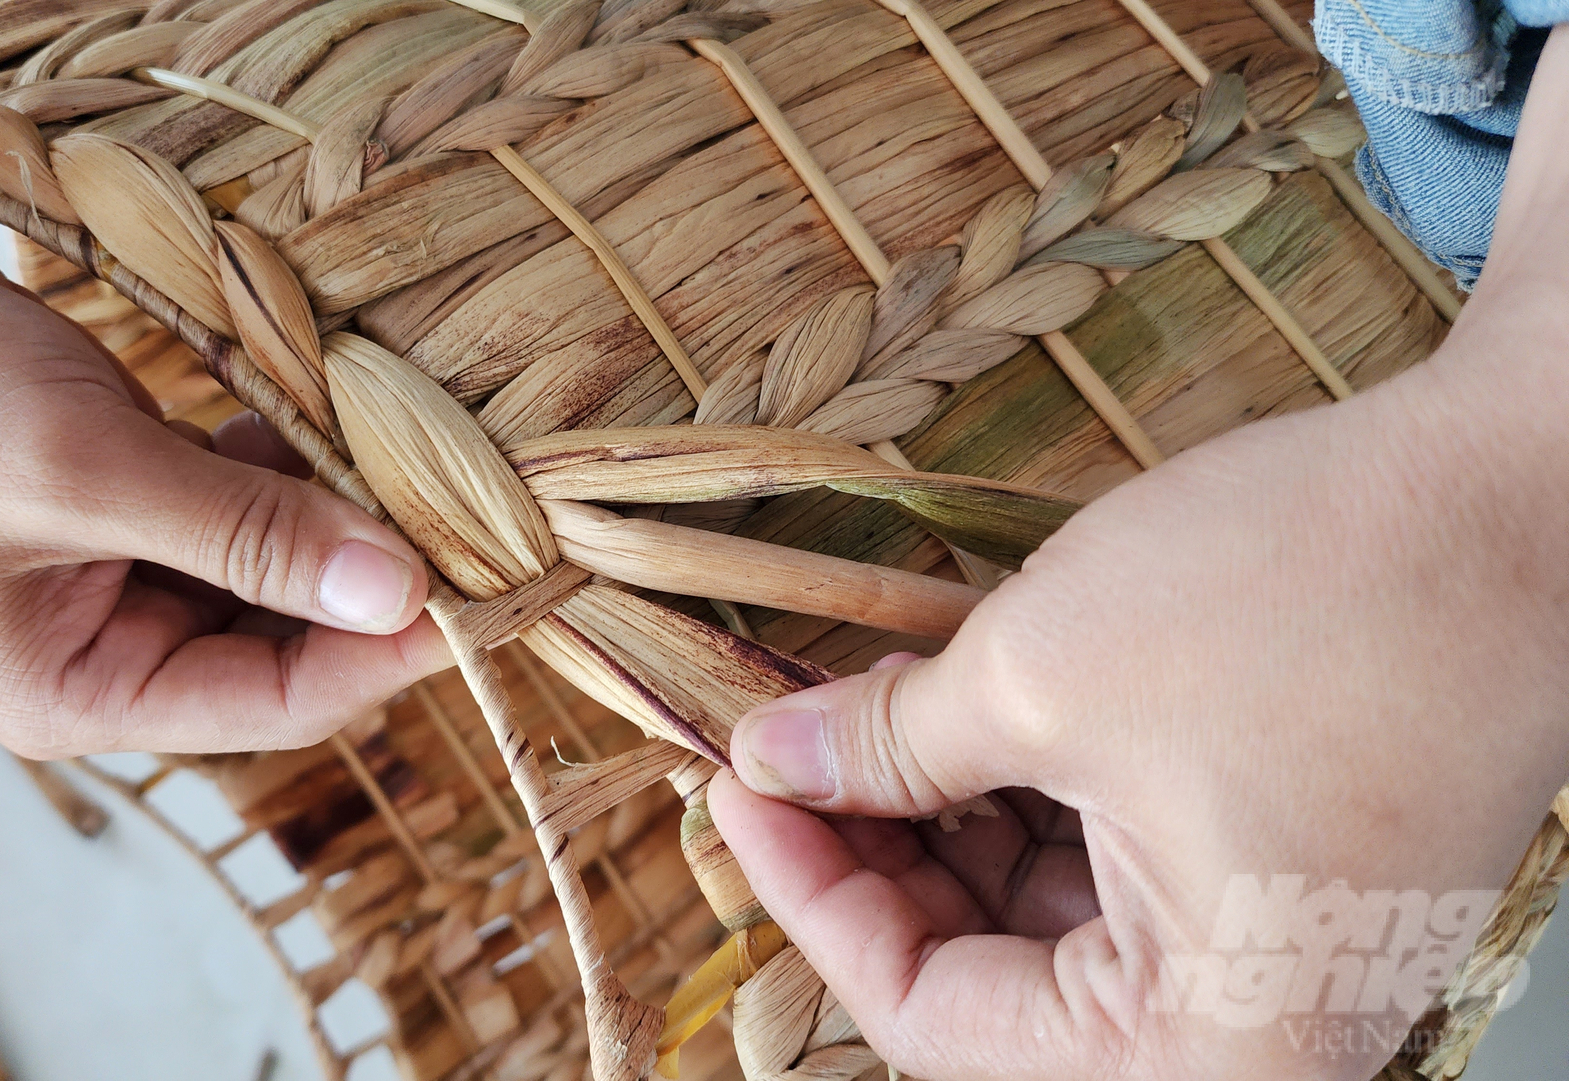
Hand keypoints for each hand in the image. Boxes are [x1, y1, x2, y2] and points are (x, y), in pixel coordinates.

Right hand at [0, 0, 451, 757]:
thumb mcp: (81, 465)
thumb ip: (242, 531)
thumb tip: (398, 589)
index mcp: (77, 695)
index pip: (278, 702)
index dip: (387, 649)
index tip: (484, 582)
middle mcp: (111, 659)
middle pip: (291, 647)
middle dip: (375, 583)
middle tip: (477, 511)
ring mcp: (127, 586)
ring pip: (281, 576)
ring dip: (344, 521)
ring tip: (422, 460)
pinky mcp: (140, 515)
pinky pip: (250, 512)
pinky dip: (296, 472)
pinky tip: (336, 422)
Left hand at [708, 176, 1568, 1079]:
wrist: (1528, 484)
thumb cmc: (1311, 592)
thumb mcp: (1041, 673)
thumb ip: (883, 745)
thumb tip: (771, 763)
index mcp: (1206, 1051)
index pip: (932, 1022)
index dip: (810, 897)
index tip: (735, 784)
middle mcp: (1250, 1031)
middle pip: (985, 976)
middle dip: (870, 846)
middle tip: (780, 739)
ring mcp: (1270, 947)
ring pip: (1041, 912)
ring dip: (936, 808)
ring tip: (853, 704)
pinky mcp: (1279, 867)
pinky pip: (1112, 858)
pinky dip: (1021, 786)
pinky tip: (950, 702)